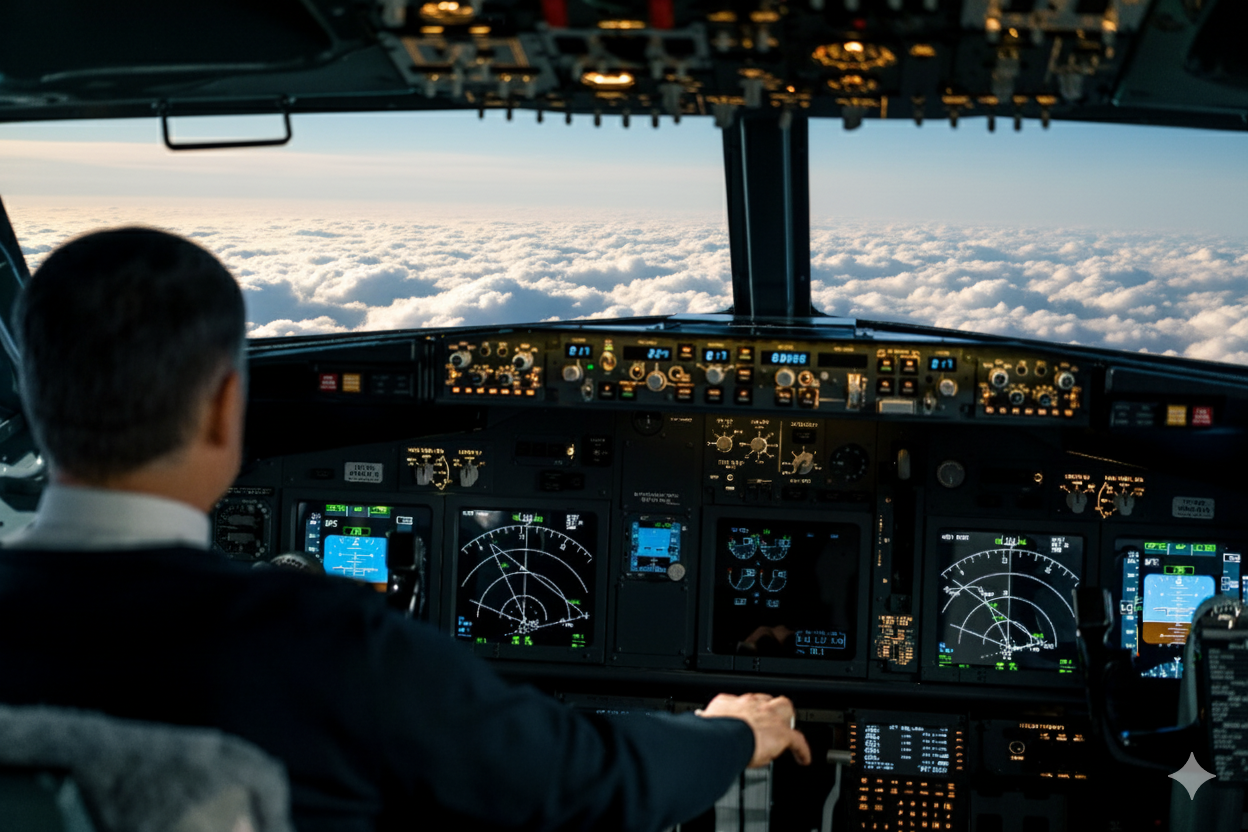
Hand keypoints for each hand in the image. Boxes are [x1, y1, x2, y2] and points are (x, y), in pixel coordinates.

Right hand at [697, 692, 811, 767]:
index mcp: (731, 703)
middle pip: (767, 699)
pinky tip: (803, 758)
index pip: (744, 702)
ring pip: (785, 709)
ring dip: (786, 719)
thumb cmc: (711, 732)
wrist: (722, 738)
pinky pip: (797, 741)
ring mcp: (767, 716)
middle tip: (770, 720)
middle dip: (770, 708)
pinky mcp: (781, 733)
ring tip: (787, 731)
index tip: (747, 716)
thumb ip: (707, 721)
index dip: (749, 709)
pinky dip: (801, 750)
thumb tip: (702, 726)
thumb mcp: (706, 722)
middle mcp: (751, 705)